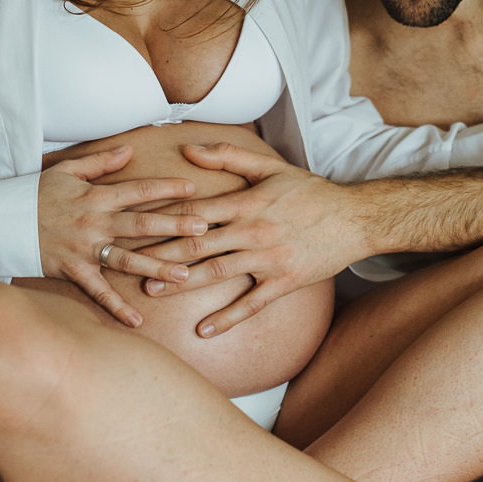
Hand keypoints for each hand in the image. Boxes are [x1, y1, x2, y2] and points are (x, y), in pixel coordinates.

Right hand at [37, 145, 207, 326]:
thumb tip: (130, 149)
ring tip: (186, 275)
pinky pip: (97, 292)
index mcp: (96, 197)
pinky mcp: (71, 271)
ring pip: (127, 260)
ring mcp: (84, 249)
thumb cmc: (34, 193)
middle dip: (175, 226)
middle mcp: (94, 223)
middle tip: (204, 229)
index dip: (166, 188)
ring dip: (157, 267)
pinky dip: (116, 308)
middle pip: (142, 225)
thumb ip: (101, 162)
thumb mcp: (66, 170)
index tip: (192, 188)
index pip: (139, 190)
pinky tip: (138, 321)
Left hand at [140, 142, 362, 337]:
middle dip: (159, 255)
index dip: (162, 219)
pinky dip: (226, 319)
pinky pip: (251, 304)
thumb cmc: (310, 192)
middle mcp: (253, 231)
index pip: (194, 211)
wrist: (355, 218)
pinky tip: (203, 332)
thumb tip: (188, 149)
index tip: (134, 224)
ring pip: (216, 273)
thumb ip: (228, 156)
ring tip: (151, 293)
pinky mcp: (284, 282)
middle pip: (197, 244)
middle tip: (127, 264)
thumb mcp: (271, 167)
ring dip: (181, 284)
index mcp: (246, 203)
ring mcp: (268, 258)